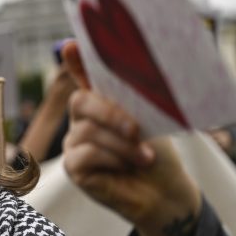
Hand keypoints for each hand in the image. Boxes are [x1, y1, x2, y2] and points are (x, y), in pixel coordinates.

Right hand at [61, 41, 199, 229]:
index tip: (72, 45)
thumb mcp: (148, 121)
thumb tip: (128, 73)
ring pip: (89, 132)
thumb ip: (130, 101)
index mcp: (101, 102)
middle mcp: (82, 118)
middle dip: (110, 114)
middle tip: (137, 130)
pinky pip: (85, 155)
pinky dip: (111, 160)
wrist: (163, 190)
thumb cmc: (155, 152)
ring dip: (123, 146)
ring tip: (144, 158)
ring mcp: (74, 142)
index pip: (83, 75)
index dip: (76, 60)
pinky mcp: (73, 166)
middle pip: (81, 102)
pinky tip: (126, 168)